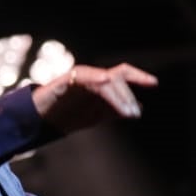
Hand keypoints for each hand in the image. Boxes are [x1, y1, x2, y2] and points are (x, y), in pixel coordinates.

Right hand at [32, 62, 157, 132]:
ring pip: (102, 80)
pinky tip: (105, 81)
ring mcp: (78, 78)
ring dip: (116, 96)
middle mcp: (91, 76)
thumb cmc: (67, 114)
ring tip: (126, 112)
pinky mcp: (64, 82)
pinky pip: (81, 77)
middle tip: (134, 114)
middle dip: (127, 95)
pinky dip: (94, 78)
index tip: (154, 84)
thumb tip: (140, 108)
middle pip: (116, 78)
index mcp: (100, 82)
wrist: (40, 120)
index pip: (122, 75)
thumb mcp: (97, 115)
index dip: (139, 77)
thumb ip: (116, 110)